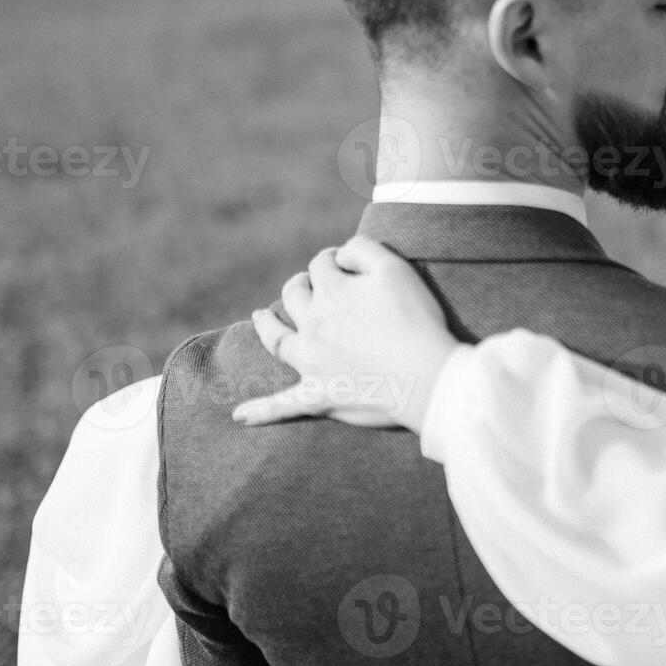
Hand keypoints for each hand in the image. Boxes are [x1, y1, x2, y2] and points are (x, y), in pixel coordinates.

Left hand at [234, 236, 463, 432]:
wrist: (425, 376)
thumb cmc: (415, 320)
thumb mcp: (396, 269)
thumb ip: (364, 249)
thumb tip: (341, 254)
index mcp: (332, 292)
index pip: (322, 264)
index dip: (333, 259)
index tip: (345, 263)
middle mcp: (313, 323)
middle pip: (294, 295)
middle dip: (301, 285)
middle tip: (311, 285)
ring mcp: (311, 362)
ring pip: (276, 338)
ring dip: (266, 325)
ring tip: (259, 317)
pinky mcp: (318, 396)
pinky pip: (281, 406)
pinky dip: (260, 411)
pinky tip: (240, 416)